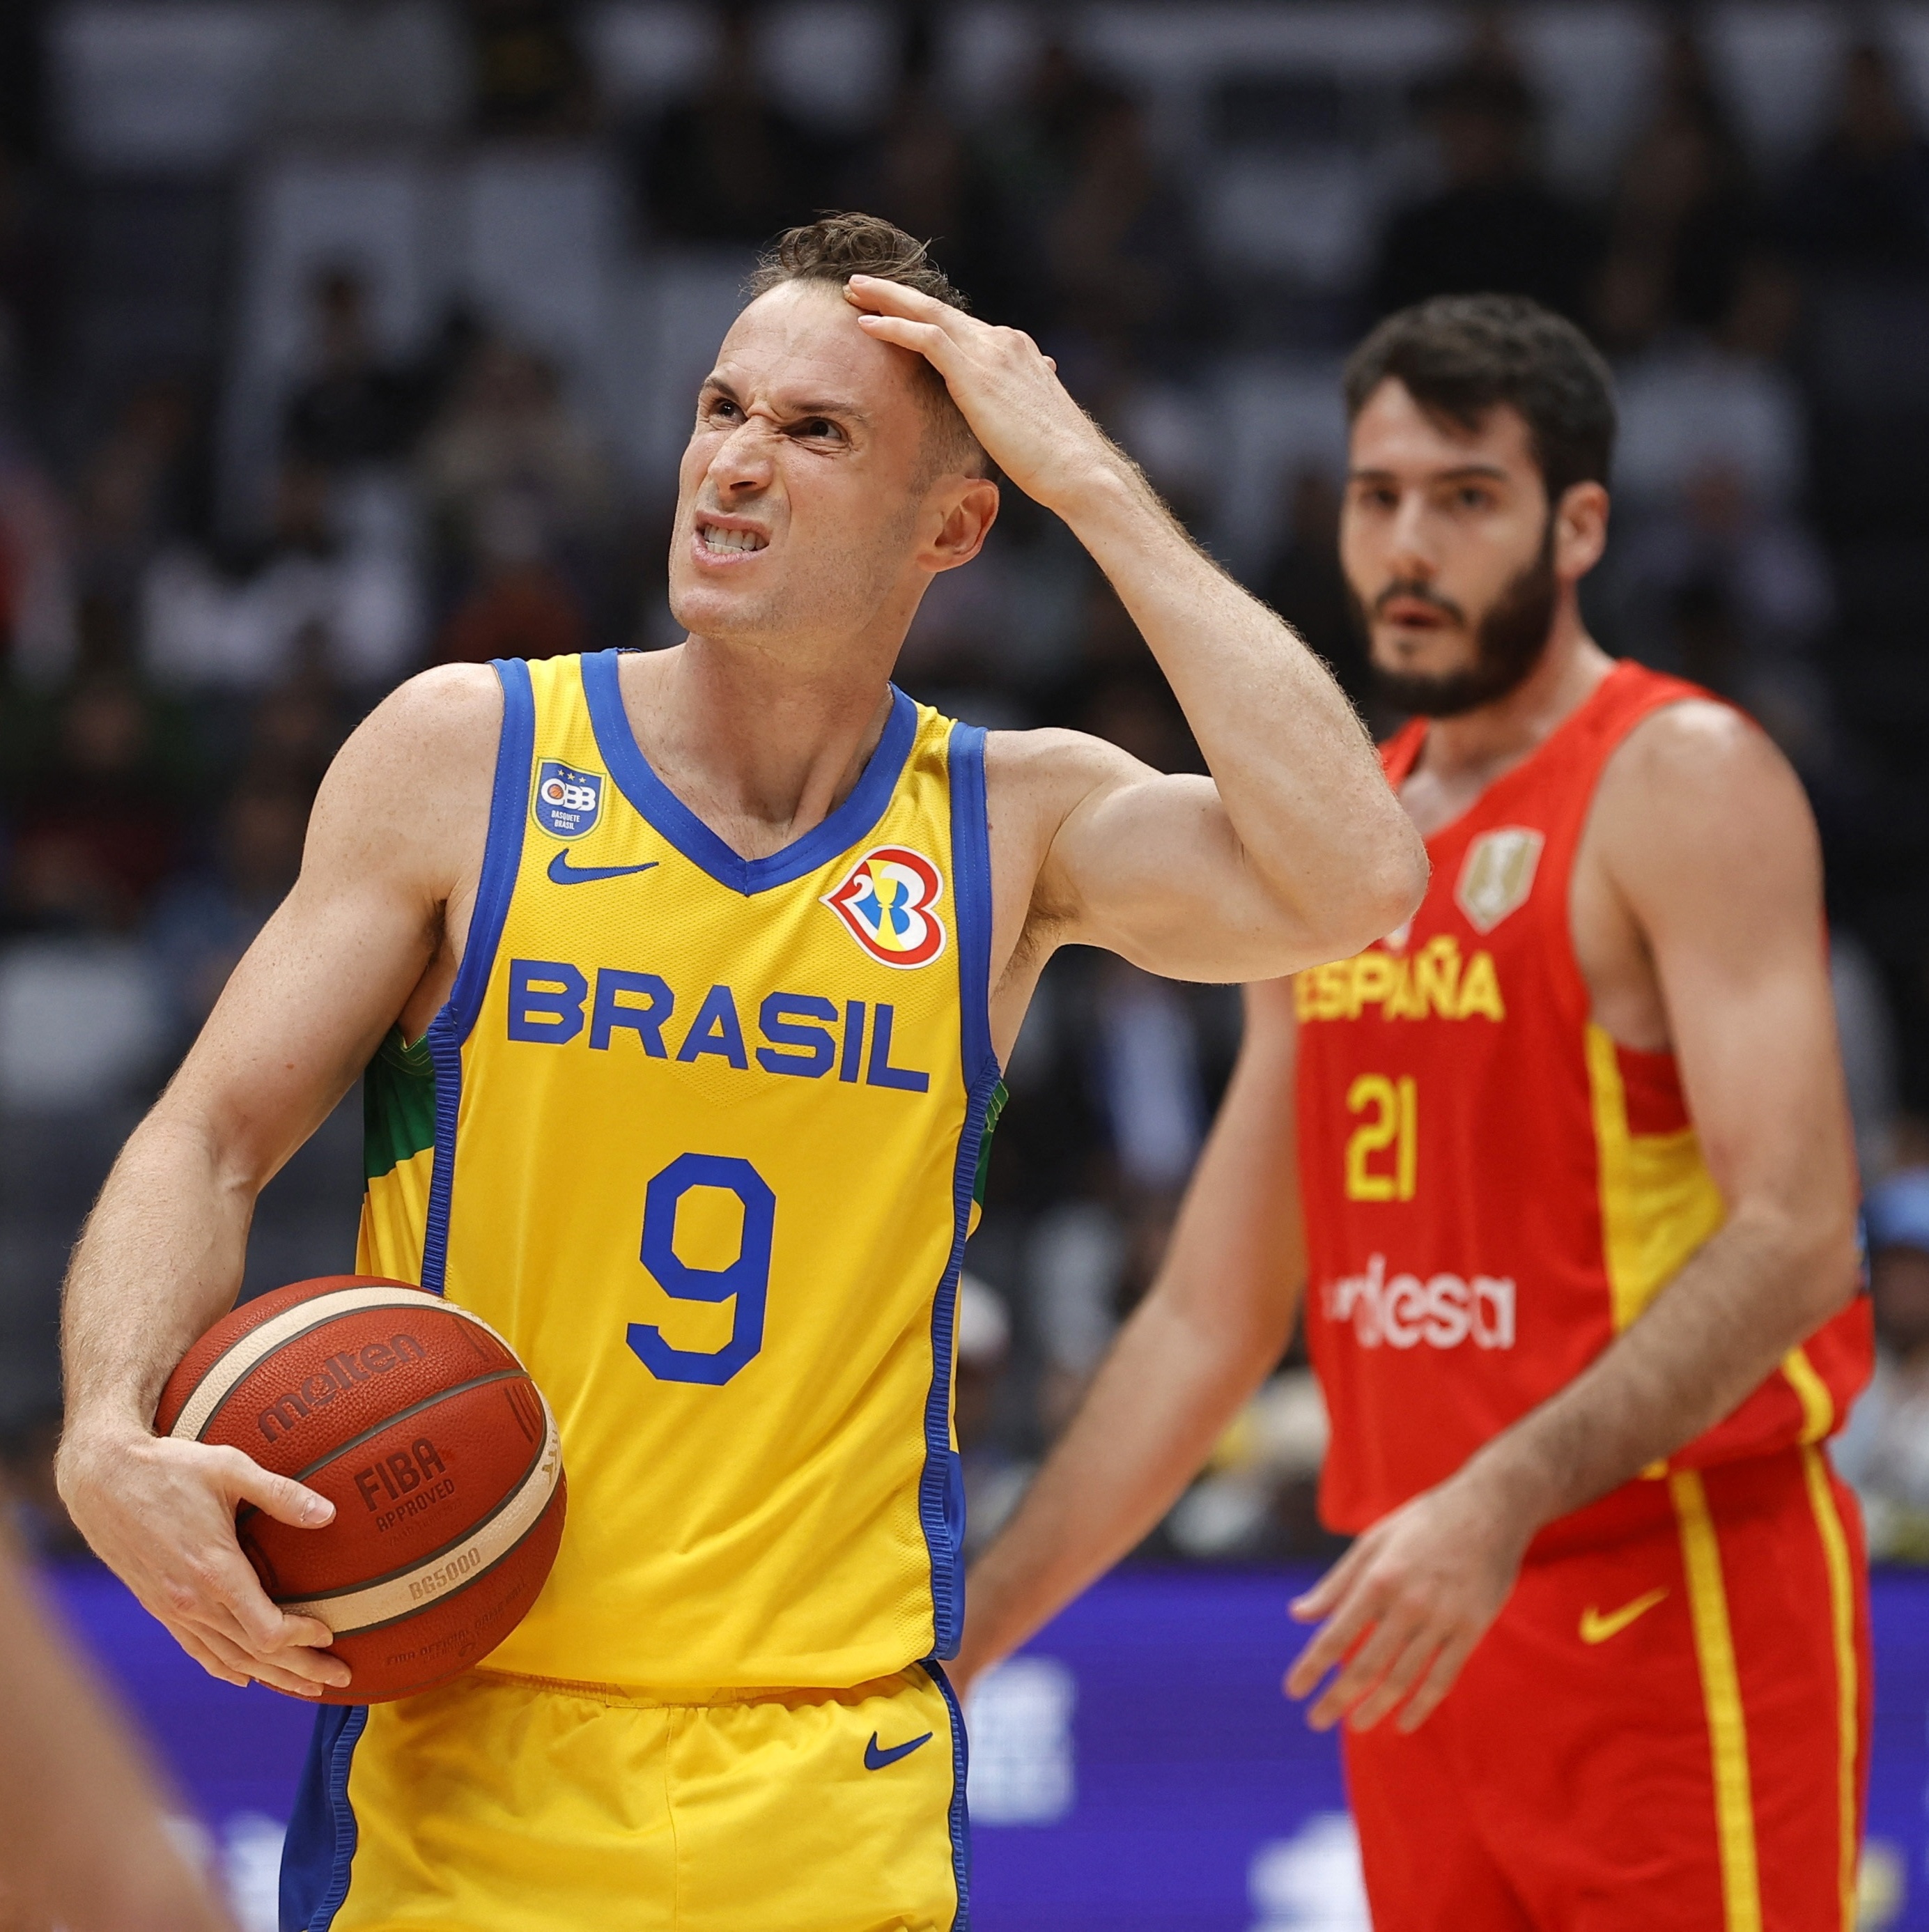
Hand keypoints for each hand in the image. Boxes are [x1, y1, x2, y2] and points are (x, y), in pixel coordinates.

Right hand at [57, 1426, 349, 1696]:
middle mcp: (192, 1600)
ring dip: (270, 1675)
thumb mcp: (230, 1469)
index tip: (331, 1632)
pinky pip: (196, 1648)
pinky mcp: (159, 1605)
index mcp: (215, 1570)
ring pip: (227, 1658)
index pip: (265, 1630)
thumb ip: (281, 1493)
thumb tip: (330, 1514)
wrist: (101, 1479)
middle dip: (300, 1669)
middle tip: (341, 1678)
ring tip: (307, 1688)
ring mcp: (173, 1608)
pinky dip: (224, 1667)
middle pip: (254, 1653)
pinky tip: (245, 1676)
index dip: (301, 1638)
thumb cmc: (170, 1467)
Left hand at [844, 276, 1116, 512]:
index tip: (893, 310)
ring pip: (928, 313)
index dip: (923, 315)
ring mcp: (991, 353)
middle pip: (939, 309)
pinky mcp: (976, 373)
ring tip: (853, 291)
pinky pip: (927, 338)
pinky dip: (894, 327)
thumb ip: (1020, 399)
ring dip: (886, 299)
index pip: (961, 325)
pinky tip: (866, 324)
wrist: (1078, 468)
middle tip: (859, 285)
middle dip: (896, 294)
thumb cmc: (1057, 458)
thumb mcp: (1032, 420)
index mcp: (1016, 350)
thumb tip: (1024, 396)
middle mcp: (1003, 341)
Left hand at [1283, 1471, 1529, 1734]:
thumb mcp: (1371, 1542)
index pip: (1336, 1635)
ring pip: (1403, 1679)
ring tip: (1355, 1725)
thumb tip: (1297, 1614)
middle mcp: (1407, 1604)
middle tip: (1315, 1721)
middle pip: (1366, 1665)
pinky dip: (1422, 1705)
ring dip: (1376, 1707)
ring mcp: (1442, 1620)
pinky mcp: (1471, 1630)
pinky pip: (1443, 1678)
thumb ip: (1335, 1583)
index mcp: (1377, 1579)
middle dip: (1337, 1698)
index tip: (1293, 1691)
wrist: (1488, 1510)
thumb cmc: (1422, 1523)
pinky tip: (1404, 1722)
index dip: (1312, 1667)